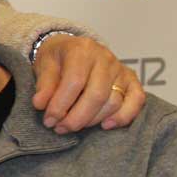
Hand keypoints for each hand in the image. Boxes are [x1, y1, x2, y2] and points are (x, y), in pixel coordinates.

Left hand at [31, 34, 145, 133]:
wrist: (73, 48)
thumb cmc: (58, 58)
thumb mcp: (45, 65)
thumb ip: (44, 85)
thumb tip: (40, 104)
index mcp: (82, 50)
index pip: (74, 81)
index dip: (61, 105)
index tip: (49, 120)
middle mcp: (105, 58)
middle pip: (96, 95)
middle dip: (76, 118)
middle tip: (60, 128)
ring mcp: (121, 69)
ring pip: (113, 101)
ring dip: (92, 120)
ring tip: (72, 127)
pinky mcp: (132, 81)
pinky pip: (136, 100)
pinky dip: (123, 117)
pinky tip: (105, 126)